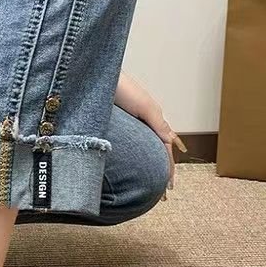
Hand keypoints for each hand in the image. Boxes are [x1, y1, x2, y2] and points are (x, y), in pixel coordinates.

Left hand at [114, 73, 186, 190]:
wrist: (94, 75)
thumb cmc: (119, 87)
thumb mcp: (143, 105)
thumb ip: (157, 123)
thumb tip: (171, 142)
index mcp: (151, 117)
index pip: (165, 147)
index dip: (168, 167)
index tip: (168, 187)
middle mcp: (141, 123)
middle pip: (155, 150)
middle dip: (160, 169)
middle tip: (160, 191)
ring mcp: (128, 125)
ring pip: (141, 149)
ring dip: (146, 165)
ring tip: (147, 183)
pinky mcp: (113, 126)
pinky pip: (127, 147)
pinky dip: (133, 158)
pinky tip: (127, 168)